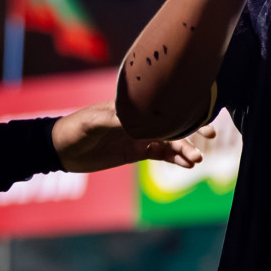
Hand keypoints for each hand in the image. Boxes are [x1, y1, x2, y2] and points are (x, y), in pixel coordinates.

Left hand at [52, 101, 216, 173]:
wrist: (59, 150)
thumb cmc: (73, 130)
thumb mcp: (92, 123)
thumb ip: (114, 119)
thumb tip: (135, 118)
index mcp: (132, 107)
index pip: (162, 104)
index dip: (182, 108)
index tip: (199, 113)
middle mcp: (140, 119)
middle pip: (172, 121)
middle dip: (192, 127)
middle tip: (211, 135)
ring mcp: (140, 135)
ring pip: (170, 141)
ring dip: (185, 149)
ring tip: (196, 160)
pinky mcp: (136, 151)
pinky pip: (161, 154)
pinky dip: (175, 160)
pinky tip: (187, 166)